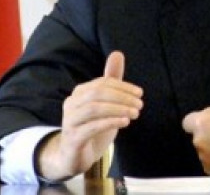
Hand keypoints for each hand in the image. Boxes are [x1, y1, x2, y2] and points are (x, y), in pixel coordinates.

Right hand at [37, 51, 142, 179]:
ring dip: (118, 109)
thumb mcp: (104, 103)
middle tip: (140, 105)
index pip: (102, 83)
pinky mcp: (73, 138)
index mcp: (80, 92)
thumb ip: (111, 80)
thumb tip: (117, 53)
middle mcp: (71, 104)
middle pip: (97, 93)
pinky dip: (110, 122)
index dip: (123, 86)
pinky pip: (91, 127)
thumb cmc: (92, 126)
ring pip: (94, 109)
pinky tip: (124, 122)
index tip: (140, 93)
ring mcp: (70, 121)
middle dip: (122, 96)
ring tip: (135, 114)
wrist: (73, 156)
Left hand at [182, 106, 209, 173]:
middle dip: (206, 136)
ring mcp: (204, 156)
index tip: (205, 124)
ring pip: (203, 150)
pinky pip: (209, 161)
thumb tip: (206, 117)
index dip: (196, 123)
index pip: (187, 122)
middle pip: (197, 136)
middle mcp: (199, 140)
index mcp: (202, 123)